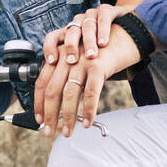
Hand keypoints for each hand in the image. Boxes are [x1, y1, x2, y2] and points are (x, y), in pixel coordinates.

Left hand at [34, 9, 141, 138]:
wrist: (127, 34)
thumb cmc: (104, 50)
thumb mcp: (82, 61)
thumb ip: (70, 76)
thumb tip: (62, 104)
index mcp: (60, 56)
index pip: (41, 82)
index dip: (38, 103)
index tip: (40, 120)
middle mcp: (67, 57)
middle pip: (52, 90)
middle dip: (50, 115)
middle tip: (50, 133)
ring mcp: (82, 61)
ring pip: (69, 93)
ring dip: (67, 117)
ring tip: (68, 132)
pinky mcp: (98, 66)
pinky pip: (91, 93)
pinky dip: (88, 110)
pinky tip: (87, 122)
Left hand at [39, 3, 131, 67]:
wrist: (127, 29)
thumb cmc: (103, 50)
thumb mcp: (86, 59)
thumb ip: (74, 69)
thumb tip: (61, 92)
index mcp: (68, 33)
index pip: (52, 37)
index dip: (49, 48)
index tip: (52, 62)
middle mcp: (78, 23)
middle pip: (69, 32)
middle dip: (70, 47)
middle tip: (72, 62)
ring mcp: (92, 15)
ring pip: (86, 25)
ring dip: (88, 41)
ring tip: (91, 56)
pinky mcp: (108, 10)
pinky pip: (103, 16)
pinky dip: (103, 30)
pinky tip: (104, 43)